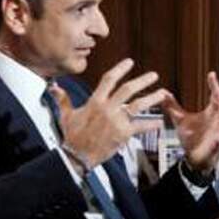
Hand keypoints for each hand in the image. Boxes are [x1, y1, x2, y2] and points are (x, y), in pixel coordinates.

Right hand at [50, 59, 168, 171]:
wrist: (76, 155)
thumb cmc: (72, 136)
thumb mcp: (65, 115)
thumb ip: (62, 99)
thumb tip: (55, 87)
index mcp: (95, 102)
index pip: (109, 80)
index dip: (120, 69)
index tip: (130, 62)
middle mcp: (107, 108)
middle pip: (127, 89)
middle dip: (142, 81)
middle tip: (154, 75)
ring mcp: (116, 121)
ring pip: (137, 105)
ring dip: (152, 98)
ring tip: (163, 93)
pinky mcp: (122, 134)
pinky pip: (140, 127)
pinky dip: (151, 124)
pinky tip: (160, 122)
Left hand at [162, 72, 218, 174]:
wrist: (195, 159)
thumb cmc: (192, 138)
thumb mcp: (181, 120)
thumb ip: (173, 107)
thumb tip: (163, 94)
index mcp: (211, 113)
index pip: (216, 96)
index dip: (214, 85)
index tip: (211, 75)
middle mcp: (217, 122)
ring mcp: (218, 134)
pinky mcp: (215, 148)